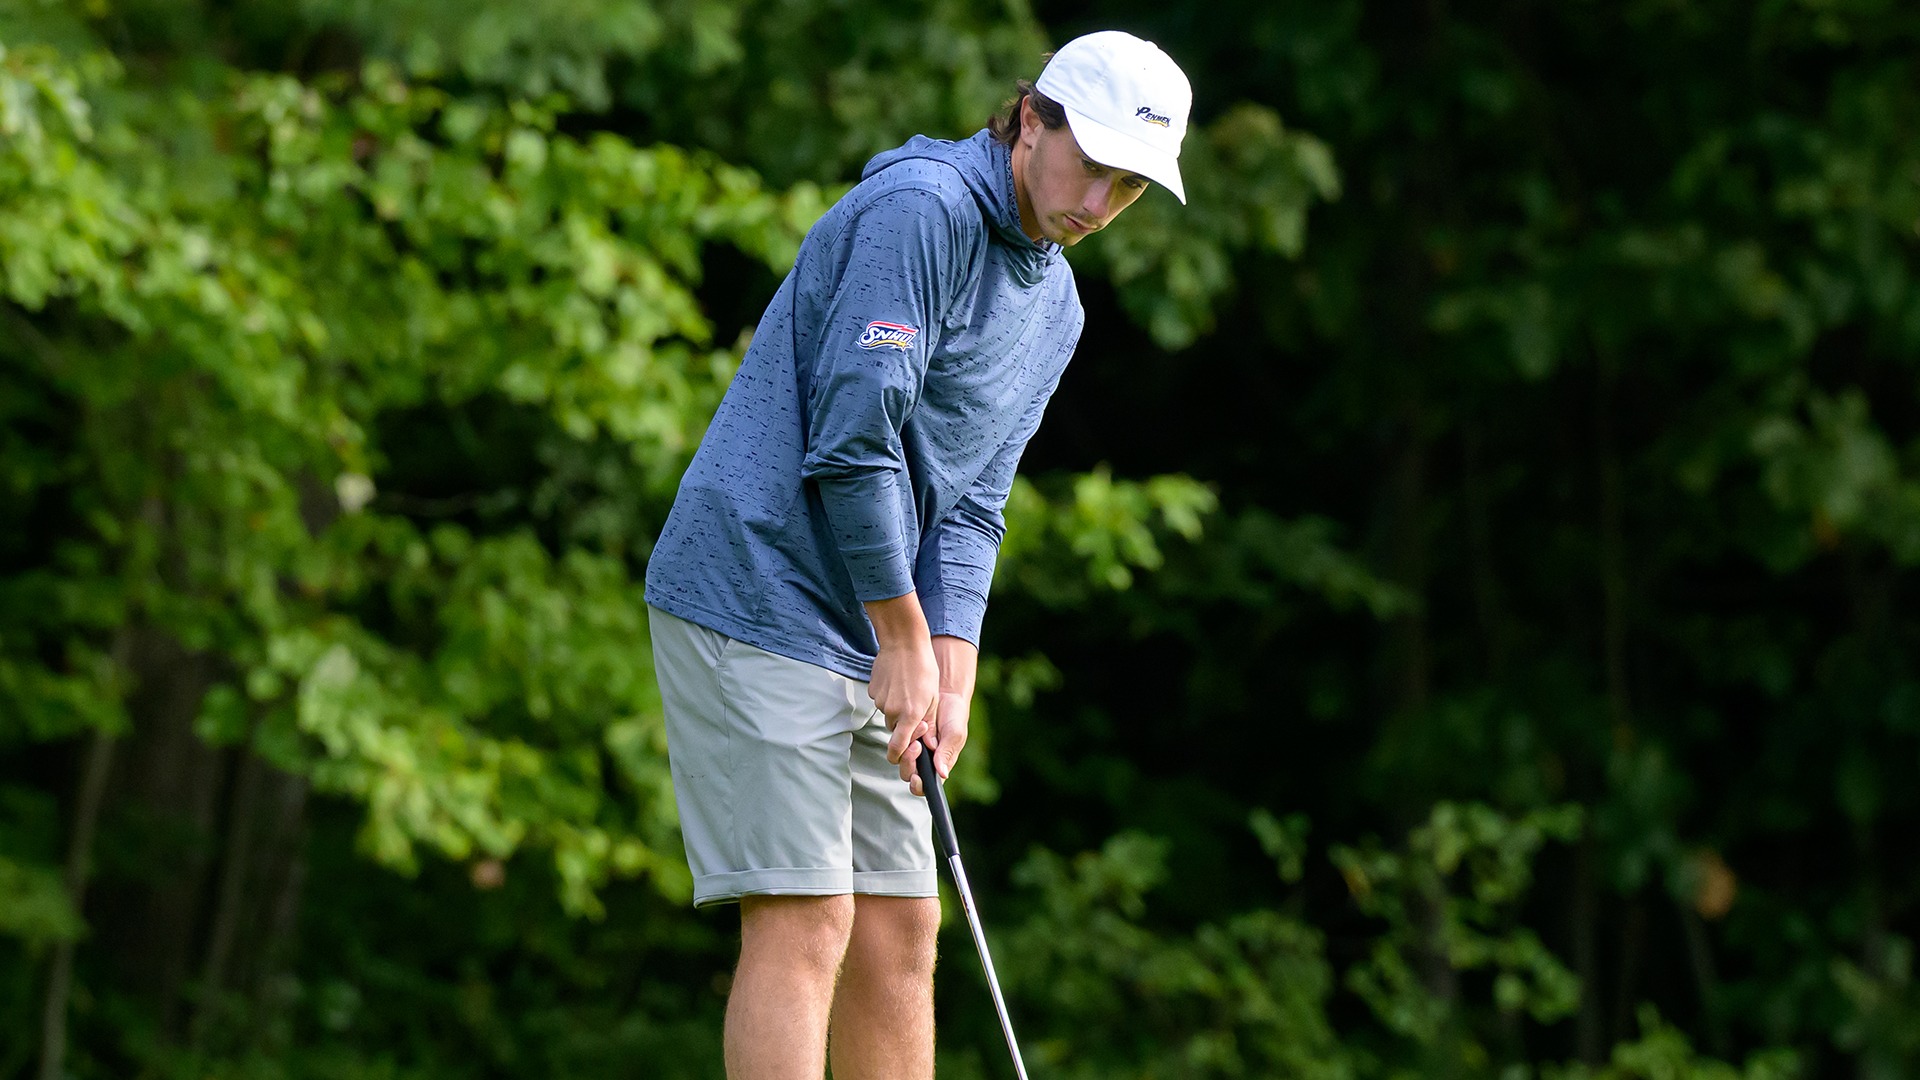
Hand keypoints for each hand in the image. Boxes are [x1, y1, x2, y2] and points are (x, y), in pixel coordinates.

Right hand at [870, 636, 939, 765]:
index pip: (897, 749)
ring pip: (888, 714)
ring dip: (896, 708)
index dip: (899, 756)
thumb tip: (927, 743)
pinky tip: (897, 681)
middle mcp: (892, 711)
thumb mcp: (932, 698)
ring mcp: (880, 700)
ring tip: (907, 688)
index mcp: (910, 715)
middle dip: (903, 725)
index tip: (904, 754)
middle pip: (894, 730)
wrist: (904, 643)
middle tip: (914, 706)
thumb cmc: (924, 669)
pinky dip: (888, 696)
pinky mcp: (873, 690)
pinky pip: (881, 700)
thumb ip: (927, 723)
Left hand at [901, 689, 969, 795]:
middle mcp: (924, 760)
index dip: (918, 785)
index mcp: (938, 765)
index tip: (916, 777)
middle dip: (909, 762)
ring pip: (900, 757)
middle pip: (908, 773)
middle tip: (917, 745)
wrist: (947, 693)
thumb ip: (947, 753)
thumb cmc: (955, 716)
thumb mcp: (955, 735)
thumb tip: (943, 774)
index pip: (925, 786)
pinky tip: (917, 723)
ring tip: (922, 728)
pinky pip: (897, 740)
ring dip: (907, 746)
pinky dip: (904, 733)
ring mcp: (913, 747)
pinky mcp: (905, 734)